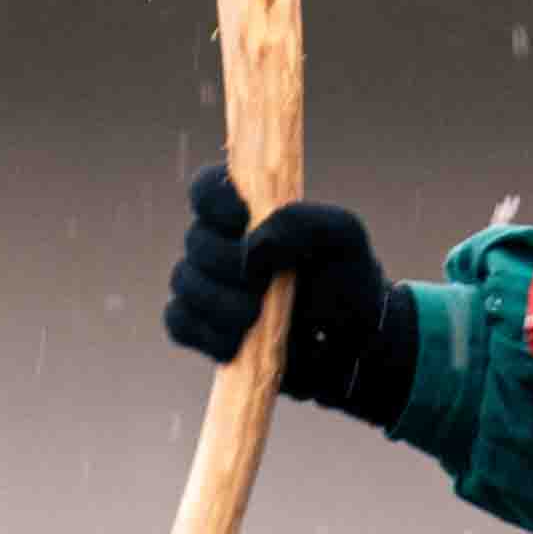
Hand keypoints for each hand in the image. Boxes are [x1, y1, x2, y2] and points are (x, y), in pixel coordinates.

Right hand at [167, 167, 411, 422]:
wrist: (354, 345)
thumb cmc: (349, 281)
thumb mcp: (343, 238)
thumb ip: (302, 223)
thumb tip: (252, 245)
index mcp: (249, 210)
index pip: (206, 188)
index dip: (213, 201)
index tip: (242, 219)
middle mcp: (222, 242)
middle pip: (195, 241)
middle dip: (227, 266)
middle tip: (264, 288)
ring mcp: (210, 285)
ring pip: (184, 283)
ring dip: (219, 304)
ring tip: (255, 320)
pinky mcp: (205, 326)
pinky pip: (179, 322)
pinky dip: (204, 333)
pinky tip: (236, 343)